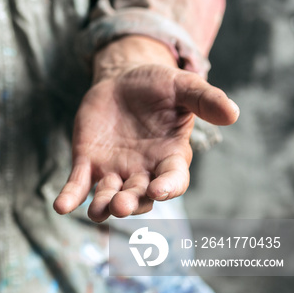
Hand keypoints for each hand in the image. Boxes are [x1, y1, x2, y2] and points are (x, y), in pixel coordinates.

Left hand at [53, 39, 238, 220]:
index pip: (173, 180)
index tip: (159, 190)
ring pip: (108, 196)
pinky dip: (70, 196)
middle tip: (121, 205)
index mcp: (170, 158)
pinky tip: (61, 206)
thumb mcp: (182, 87)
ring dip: (102, 205)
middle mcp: (143, 172)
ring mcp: (114, 170)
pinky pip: (79, 185)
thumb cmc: (158, 86)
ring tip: (97, 212)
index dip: (168, 188)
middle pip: (138, 196)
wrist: (122, 80)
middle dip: (130, 202)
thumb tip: (233, 113)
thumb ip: (205, 100)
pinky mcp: (87, 163)